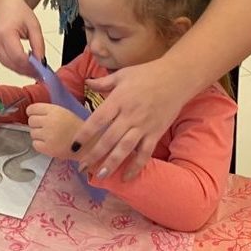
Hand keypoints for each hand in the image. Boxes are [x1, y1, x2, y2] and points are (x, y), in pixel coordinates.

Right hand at [0, 0, 44, 76]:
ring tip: (35, 69)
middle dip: (28, 70)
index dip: (31, 66)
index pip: (18, 57)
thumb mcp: (34, 26)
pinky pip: (5, 62)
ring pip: (8, 66)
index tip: (42, 70)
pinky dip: (16, 65)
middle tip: (41, 73)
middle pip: (12, 64)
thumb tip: (41, 62)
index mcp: (5, 32)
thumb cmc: (18, 11)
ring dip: (22, 70)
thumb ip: (39, 45)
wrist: (6, 5)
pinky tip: (25, 64)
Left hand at [27, 103, 83, 157]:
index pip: (31, 109)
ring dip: (39, 135)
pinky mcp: (48, 149)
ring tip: (50, 137)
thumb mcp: (64, 112)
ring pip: (32, 133)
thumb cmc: (77, 127)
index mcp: (54, 110)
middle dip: (36, 124)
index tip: (36, 116)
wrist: (88, 144)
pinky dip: (40, 145)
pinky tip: (49, 144)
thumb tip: (32, 113)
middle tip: (46, 128)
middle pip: (31, 121)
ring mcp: (48, 135)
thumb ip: (49, 111)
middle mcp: (49, 121)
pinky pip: (35, 144)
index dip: (32, 113)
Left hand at [72, 58, 186, 179]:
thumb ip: (103, 82)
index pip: (97, 120)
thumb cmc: (146, 74)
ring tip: (99, 176)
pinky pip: (145, 153)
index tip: (74, 146)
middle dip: (94, 154)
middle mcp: (129, 115)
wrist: (176, 78)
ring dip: (112, 163)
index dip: (84, 134)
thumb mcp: (122, 75)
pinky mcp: (156, 133)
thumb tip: (87, 82)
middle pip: (108, 138)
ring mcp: (143, 126)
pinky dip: (136, 166)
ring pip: (125, 148)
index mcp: (118, 100)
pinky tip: (126, 177)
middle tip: (81, 167)